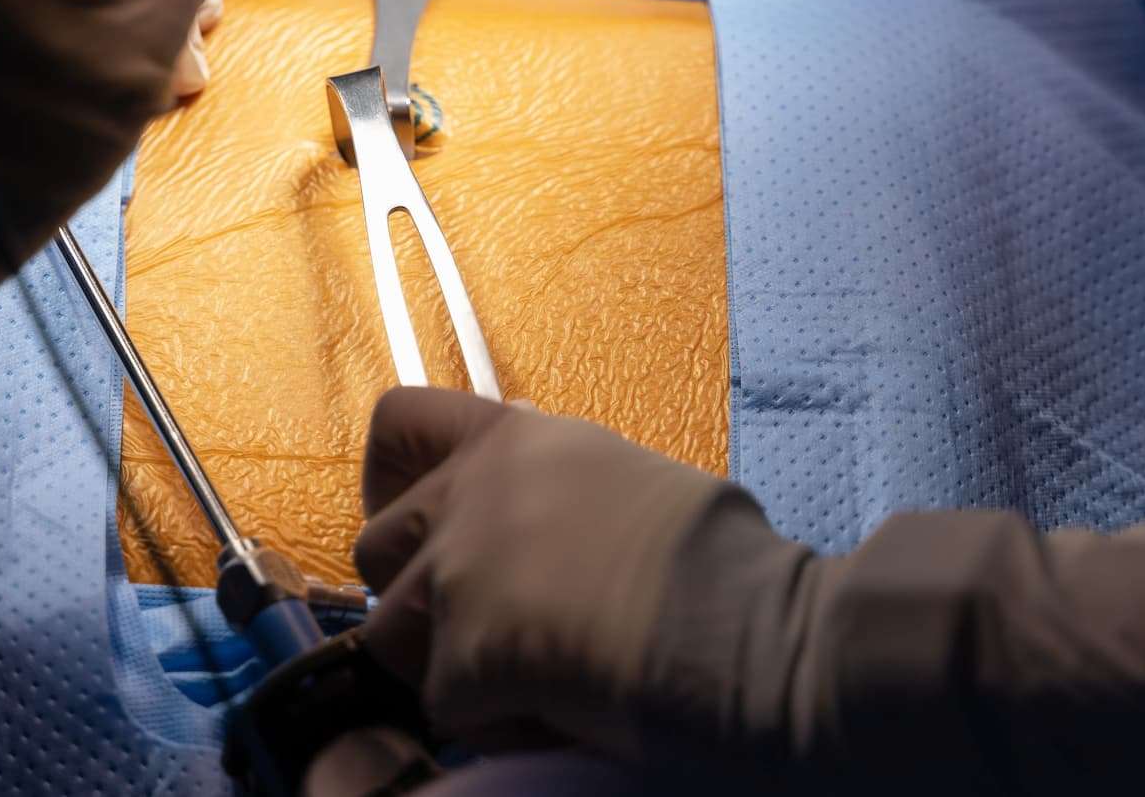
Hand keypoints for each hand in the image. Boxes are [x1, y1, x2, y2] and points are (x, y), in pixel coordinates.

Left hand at [356, 388, 1144, 788]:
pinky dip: (491, 722)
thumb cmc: (731, 565)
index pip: (397, 422)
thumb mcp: (624, 484)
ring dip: (445, 666)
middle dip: (414, 596)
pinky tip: (561, 712)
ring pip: (391, 636)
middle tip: (483, 628)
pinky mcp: (470, 655)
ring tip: (531, 677)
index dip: (390, 481)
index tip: (420, 523)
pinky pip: (445, 708)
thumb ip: (548, 493)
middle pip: (374, 547)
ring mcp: (465, 572)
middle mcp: (476, 491)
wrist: (770, 635)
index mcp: (519, 438)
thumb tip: (524, 538)